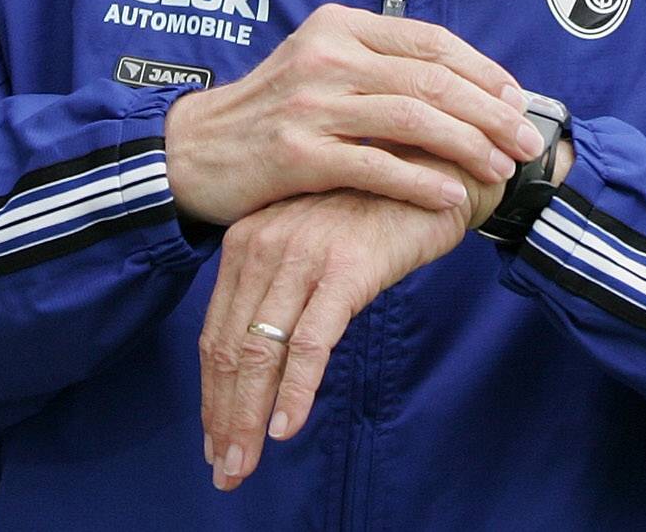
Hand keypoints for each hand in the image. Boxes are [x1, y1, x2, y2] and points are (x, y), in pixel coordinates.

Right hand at [164, 4, 541, 225]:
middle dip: (491, 112)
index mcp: (339, 26)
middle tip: (526, 141)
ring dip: (468, 147)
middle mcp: (328, 56)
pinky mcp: (298, 154)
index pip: (430, 41)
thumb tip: (457, 79)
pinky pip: (377, 168)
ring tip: (499, 170)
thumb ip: (376, 62)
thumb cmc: (270, 111)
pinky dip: (421, 182)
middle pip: (431, 80)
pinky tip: (451, 197)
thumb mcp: (318, 64)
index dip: (482, 70)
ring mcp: (312, 104)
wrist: (195, 150)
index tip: (517, 97)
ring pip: (413, 121)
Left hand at [199, 189, 465, 490]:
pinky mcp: (344, 267)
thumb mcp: (308, 247)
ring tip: (244, 463)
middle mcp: (263, 245)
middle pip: (229, 349)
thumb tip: (254, 362)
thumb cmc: (370, 217)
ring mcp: (302, 255)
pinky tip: (286, 426)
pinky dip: (296, 389)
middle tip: (224, 471)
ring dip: (248, 416)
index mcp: (247, 242)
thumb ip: (277, 290)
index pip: (217, 333)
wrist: (433, 174)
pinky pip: (311, 341)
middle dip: (223, 417)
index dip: (212, 394)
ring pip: (261, 352)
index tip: (213, 439)